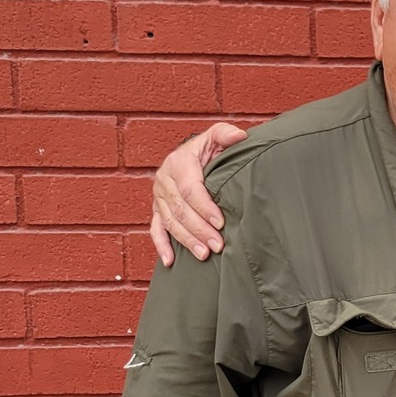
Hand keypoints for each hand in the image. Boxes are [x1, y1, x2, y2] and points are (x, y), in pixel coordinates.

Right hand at [150, 121, 246, 266]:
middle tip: (218, 245)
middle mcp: (164, 179)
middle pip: (180, 209)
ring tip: (204, 255)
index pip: (191, 189)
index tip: (220, 222)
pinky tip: (171, 262)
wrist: (190, 155)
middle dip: (199, 229)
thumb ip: (225, 134)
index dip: (205, 207)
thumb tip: (239, 136)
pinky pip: (156, 229)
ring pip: (170, 222)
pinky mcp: (157, 209)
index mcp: (178, 162)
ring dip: (186, 240)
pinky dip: (161, 245)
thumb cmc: (208, 149)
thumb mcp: (216, 137)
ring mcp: (159, 196)